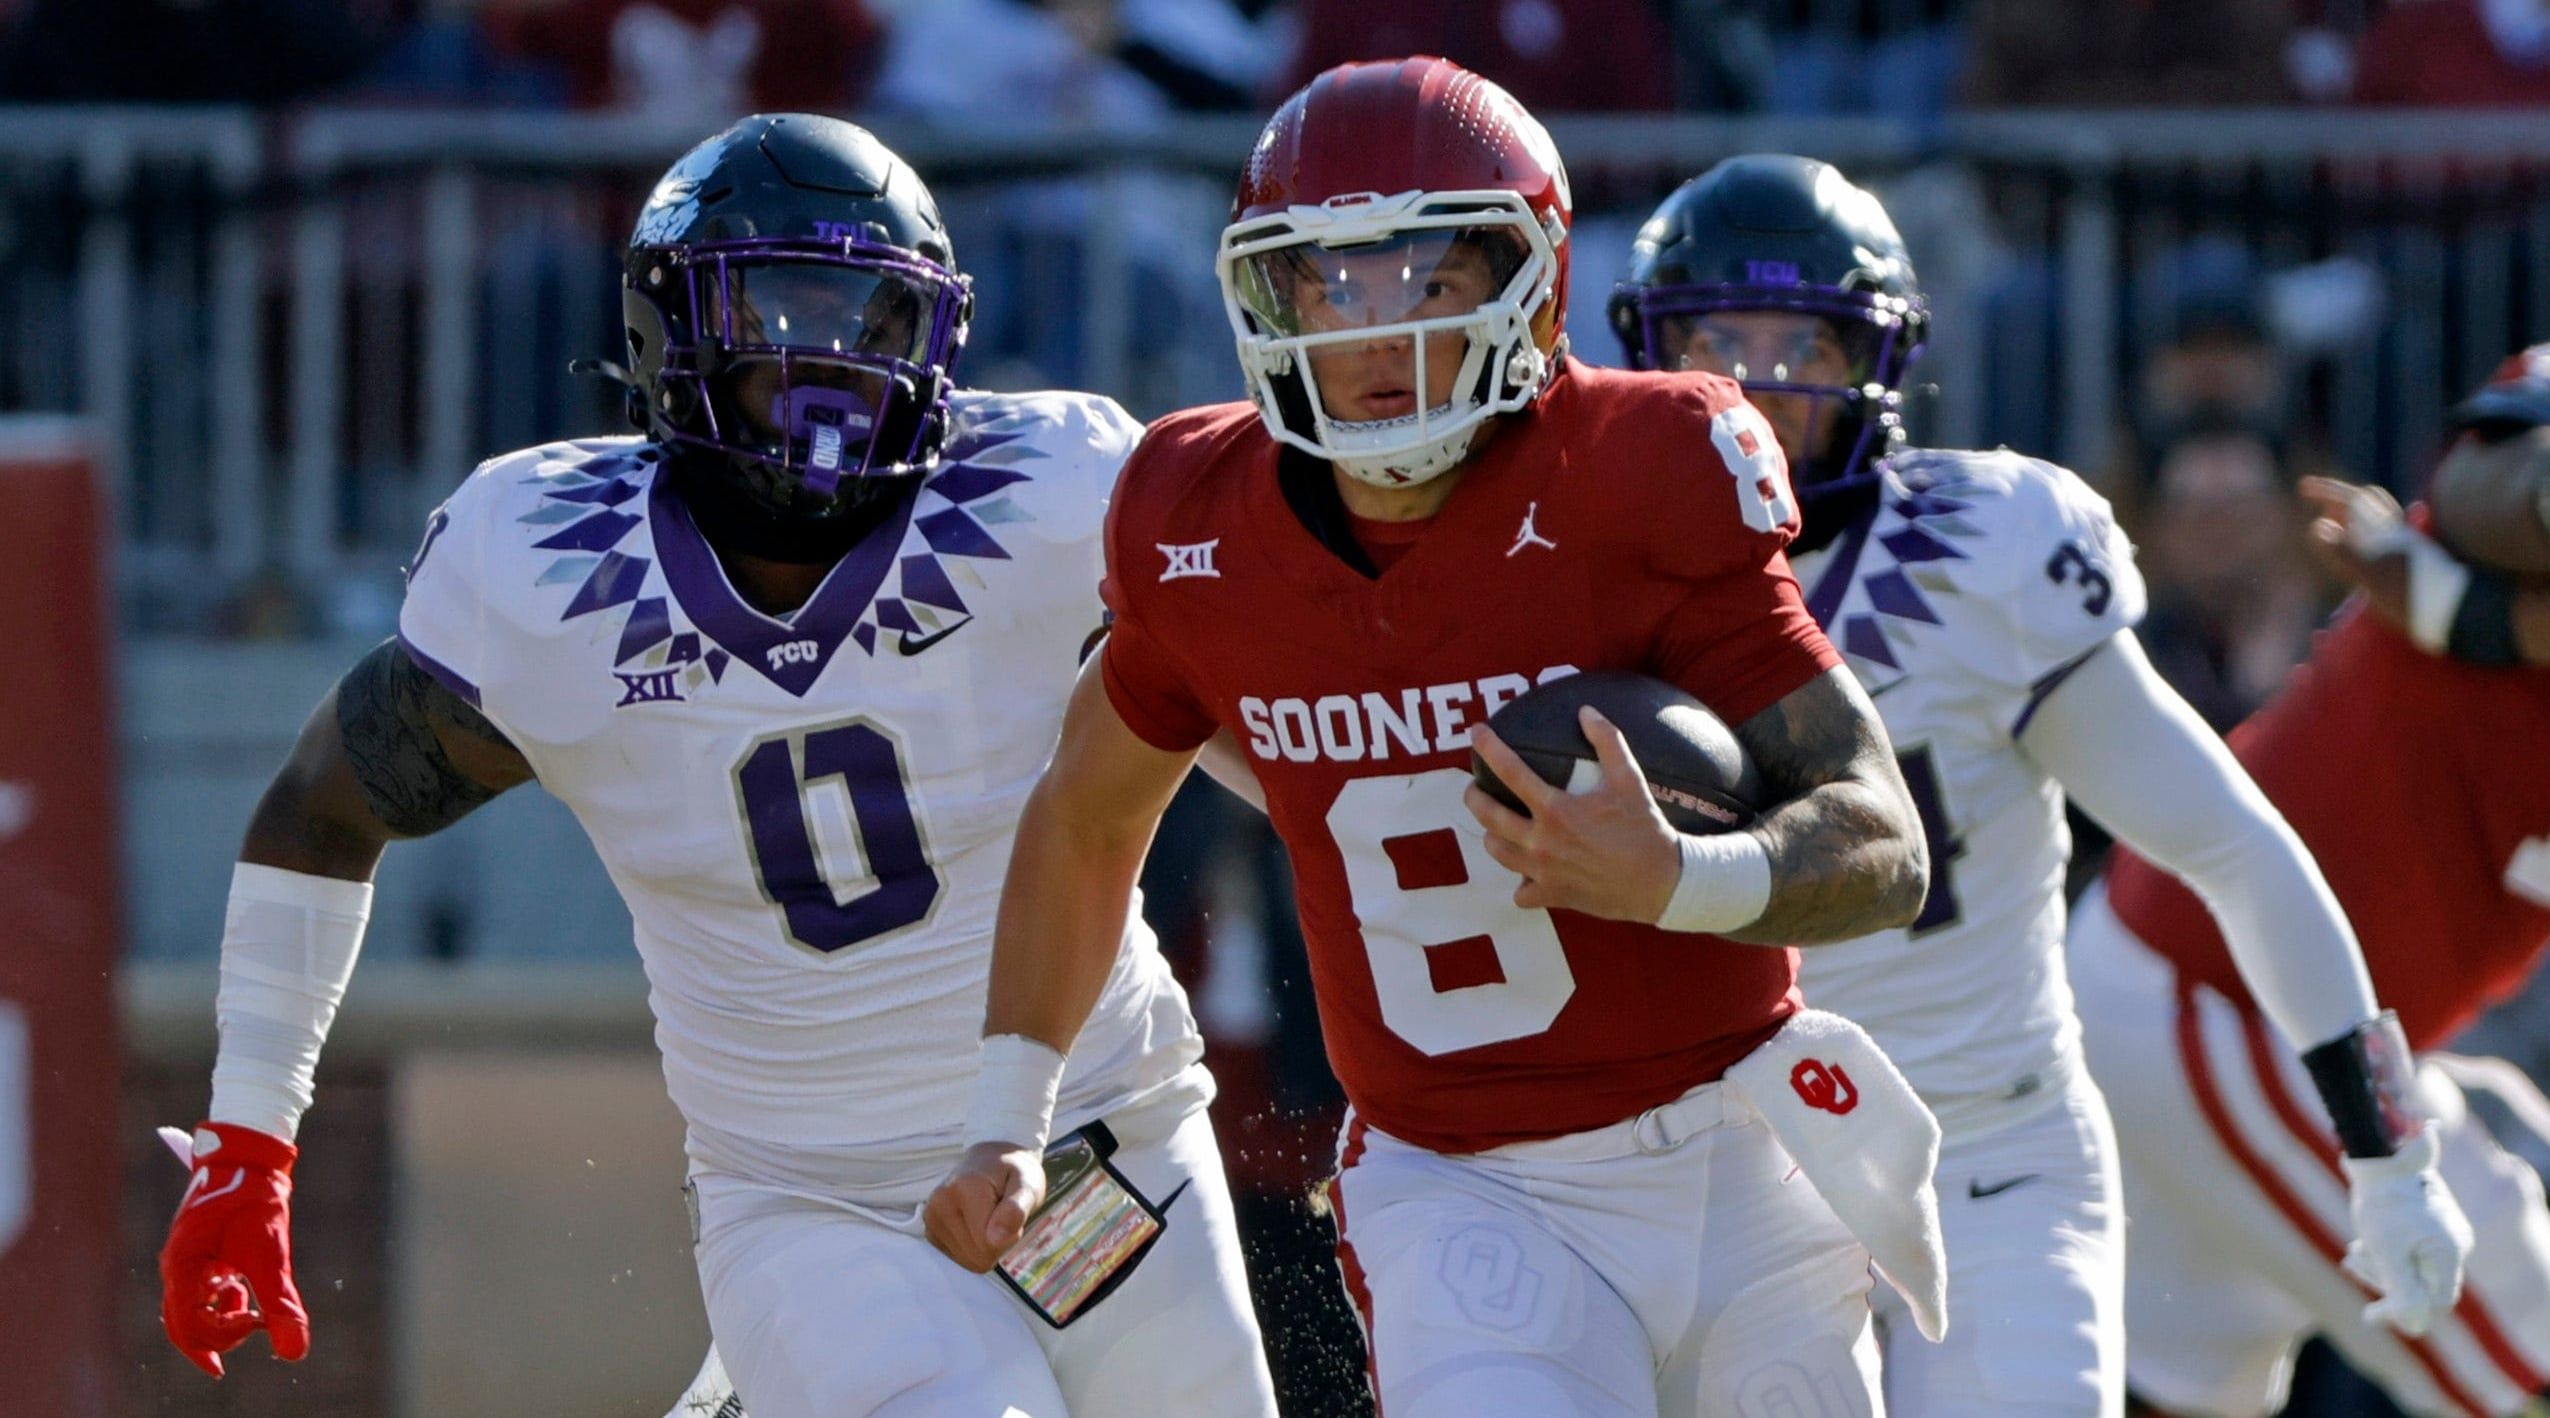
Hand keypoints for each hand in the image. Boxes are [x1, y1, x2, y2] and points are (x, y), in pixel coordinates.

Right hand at [158, 1122, 309, 1377]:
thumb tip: (294, 1353)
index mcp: (184, 1268)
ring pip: (190, 1309)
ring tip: (252, 1314)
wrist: (249, 1154)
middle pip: (183, 1324)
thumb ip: (280, 1303)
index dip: (218, 1340)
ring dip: (219, 1320)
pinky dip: (220, 1302)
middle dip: (216, 1338)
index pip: (187, 1325)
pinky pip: (198, 1291)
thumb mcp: (271, 1253)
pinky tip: (244, 1293)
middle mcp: (176, 1267)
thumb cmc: (256, 1199)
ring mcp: (183, 1259)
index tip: (256, 1326)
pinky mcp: (196, 1252)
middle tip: (252, 1332)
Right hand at [923, 1140, 1045, 1272]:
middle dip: (997, 1243)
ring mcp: (931, 1217)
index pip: (989, 1244)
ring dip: (985, 1246)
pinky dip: (972, 1247)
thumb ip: (1016, 1209)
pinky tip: (975, 1224)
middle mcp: (940, 1203)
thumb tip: (996, 1238)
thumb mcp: (1028, 1184)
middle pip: (977, 1256)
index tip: (1012, 1212)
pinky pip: (959, 1258)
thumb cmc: (1013, 1173)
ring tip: (989, 1217)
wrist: (990, 1161)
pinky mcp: (930, 1230)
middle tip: (1001, 1215)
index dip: (1009, 1236)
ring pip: (967, 1260)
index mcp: (964, 1189)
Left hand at [1464, 707, 1678, 922]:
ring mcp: (1543, 872)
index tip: (1476, 733)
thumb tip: (1587, 712)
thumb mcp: (1630, 779)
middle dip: (1474, 797)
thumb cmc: (1645, 829)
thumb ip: (1608, 741)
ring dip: (1491, 835)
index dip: (1489, 748)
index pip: (1510, 771)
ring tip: (1495, 826)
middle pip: (1489, 815)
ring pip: (1497, 852)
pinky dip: (1520, 883)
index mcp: (1556, 810)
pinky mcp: (1552, 896)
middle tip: (1474, 787)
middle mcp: (1541, 841)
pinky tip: (1526, 873)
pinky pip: (1520, 892)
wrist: (1661, 882)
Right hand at [2300, 475, 2413, 627]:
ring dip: (2355, 515)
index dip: (2327, 491)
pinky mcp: (2411, 564)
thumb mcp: (2373, 577)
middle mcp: (2396, 533)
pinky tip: (2363, 549)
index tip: (2304, 487)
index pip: (2353, 500)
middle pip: (2368, 503)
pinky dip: (2365, 535)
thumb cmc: (2415, 596)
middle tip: (2319, 501)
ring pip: (2378, 520)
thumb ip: (2344, 552)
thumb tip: (2316, 527)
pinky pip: (2383, 538)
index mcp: (2385, 533)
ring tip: (2338, 521)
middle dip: (2342, 498)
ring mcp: (2405, 547)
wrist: (2459, 612)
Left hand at [2340, 1128, 2473, 1335]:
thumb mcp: (2386, 1252)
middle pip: (2423, 1284)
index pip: (2435, 1303)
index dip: (2403, 1312)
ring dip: (2380, 1264)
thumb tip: (2415, 1327)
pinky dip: (2387, 1249)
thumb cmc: (2382, 1202)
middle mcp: (2456, 1242)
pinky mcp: (2430, 1218)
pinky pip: (2412, 1246)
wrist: (2380, 1151)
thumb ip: (2402, 1291)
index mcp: (2450, 1253)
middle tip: (2351, 1262)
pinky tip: (2361, 1243)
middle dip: (2384, 1280)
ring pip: (2413, 1263)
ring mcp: (2445, 1229)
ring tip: (2351, 1252)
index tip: (2370, 1314)